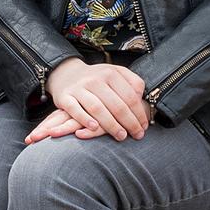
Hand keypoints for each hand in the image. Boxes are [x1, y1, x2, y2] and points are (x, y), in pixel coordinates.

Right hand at [34, 60, 152, 141]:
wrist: (67, 73)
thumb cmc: (98, 78)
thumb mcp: (116, 73)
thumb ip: (132, 82)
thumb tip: (141, 98)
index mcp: (111, 73)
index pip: (130, 96)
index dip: (139, 113)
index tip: (144, 126)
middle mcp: (95, 79)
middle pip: (116, 105)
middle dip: (130, 123)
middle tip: (137, 135)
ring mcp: (79, 88)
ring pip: (98, 108)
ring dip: (111, 125)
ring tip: (121, 136)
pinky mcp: (64, 97)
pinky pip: (75, 110)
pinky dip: (85, 119)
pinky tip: (94, 128)